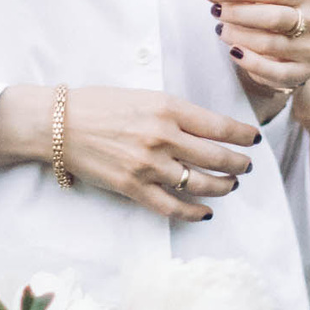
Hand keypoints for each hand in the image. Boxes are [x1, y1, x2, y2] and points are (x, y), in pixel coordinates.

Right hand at [0, 85, 258, 221]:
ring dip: (222, 187)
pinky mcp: (133, 188)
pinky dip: (194, 213)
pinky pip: (172, 207)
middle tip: (246, 166)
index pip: (219, 125)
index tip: (253, 139)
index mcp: (167, 108)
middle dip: (239, 164)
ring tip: (230, 185)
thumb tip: (207, 128)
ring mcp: (149, 165)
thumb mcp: (143, 95)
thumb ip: (175, 112)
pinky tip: (206, 213)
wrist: (57, 124)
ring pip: (200, 184)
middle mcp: (163, 136)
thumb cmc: (98, 104)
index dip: (243, 135)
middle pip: (217, 157)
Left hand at [205, 0, 309, 113]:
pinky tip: (235, 53)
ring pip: (271, 44)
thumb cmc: (272, 18)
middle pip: (275, 17)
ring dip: (240, 37)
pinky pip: (275, 72)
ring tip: (222, 31)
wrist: (292, 52)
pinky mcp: (303, 72)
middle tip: (216, 12)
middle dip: (239, 14)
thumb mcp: (261, 1)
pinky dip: (251, 63)